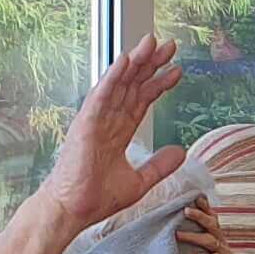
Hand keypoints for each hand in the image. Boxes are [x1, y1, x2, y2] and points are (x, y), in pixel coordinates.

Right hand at [38, 39, 192, 233]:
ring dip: (135, 62)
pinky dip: (112, 77)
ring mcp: (95, 120)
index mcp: (117, 132)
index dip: (158, 84)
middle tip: (169, 45)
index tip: (176, 70)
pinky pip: (101, 96)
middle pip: (132, 86)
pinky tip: (124, 61)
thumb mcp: (139, 181)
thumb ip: (159, 165)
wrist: (73, 211)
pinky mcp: (85, 124)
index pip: (141, 101)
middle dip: (151, 64)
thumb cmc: (95, 198)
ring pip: (119, 84)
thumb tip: (181, 151)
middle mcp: (107, 121)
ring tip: (151, 42)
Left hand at [172, 195, 237, 253]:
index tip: (194, 196)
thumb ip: (195, 251)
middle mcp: (225, 247)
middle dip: (200, 216)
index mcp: (219, 243)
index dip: (205, 208)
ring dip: (194, 236)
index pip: (213, 220)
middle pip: (214, 226)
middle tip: (184, 209)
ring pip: (212, 241)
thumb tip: (172, 240)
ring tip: (177, 234)